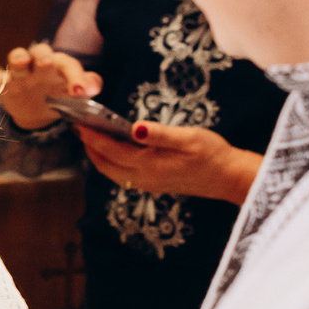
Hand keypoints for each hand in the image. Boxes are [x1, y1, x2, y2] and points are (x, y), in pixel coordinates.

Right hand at [0, 45, 102, 130]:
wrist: (39, 110)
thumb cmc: (60, 95)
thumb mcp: (76, 94)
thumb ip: (87, 85)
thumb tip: (95, 86)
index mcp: (59, 66)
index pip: (68, 64)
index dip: (75, 76)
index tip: (79, 92)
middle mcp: (40, 65)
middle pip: (41, 53)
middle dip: (43, 57)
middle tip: (47, 63)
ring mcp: (20, 74)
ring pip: (17, 60)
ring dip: (17, 59)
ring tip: (19, 62)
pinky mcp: (3, 84)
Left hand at [74, 121, 262, 204]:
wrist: (229, 178)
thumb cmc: (212, 154)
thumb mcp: (188, 138)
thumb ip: (160, 134)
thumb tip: (135, 128)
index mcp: (149, 165)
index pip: (111, 150)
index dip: (92, 137)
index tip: (78, 124)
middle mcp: (144, 178)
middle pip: (105, 165)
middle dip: (90, 148)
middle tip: (78, 128)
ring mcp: (149, 184)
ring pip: (113, 173)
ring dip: (99, 157)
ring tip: (91, 138)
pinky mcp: (155, 185)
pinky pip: (124, 176)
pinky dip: (112, 163)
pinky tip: (114, 151)